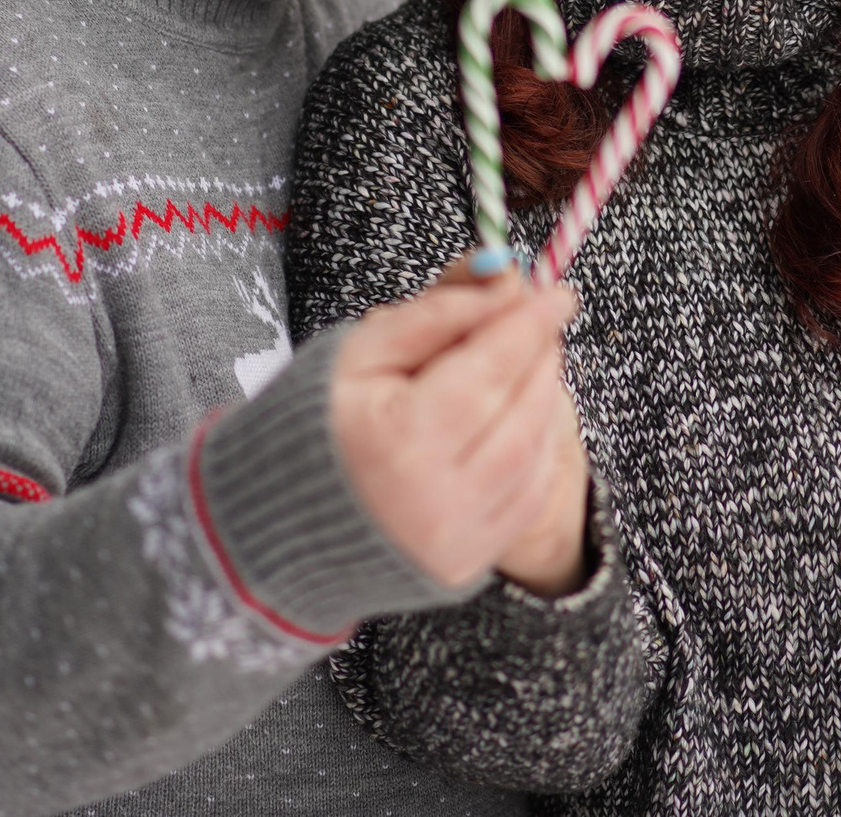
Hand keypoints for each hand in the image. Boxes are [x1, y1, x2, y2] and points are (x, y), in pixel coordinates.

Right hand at [329, 274, 581, 590]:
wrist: (285, 522)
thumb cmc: (317, 423)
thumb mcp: (360, 351)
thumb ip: (435, 312)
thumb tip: (503, 279)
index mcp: (395, 437)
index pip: (486, 369)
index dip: (527, 326)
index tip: (556, 294)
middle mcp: (431, 496)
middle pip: (519, 411)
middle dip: (538, 357)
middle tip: (540, 320)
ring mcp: (454, 537)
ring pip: (532, 452)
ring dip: (542, 398)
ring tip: (525, 363)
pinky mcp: (467, 562)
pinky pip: (528, 495)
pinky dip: (534, 447)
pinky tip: (516, 418)